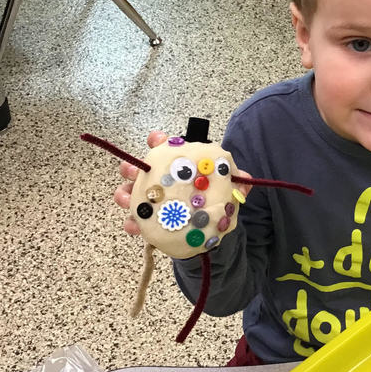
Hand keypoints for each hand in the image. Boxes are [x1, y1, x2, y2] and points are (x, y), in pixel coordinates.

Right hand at [114, 131, 253, 235]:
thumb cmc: (216, 203)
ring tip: (124, 198)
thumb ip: (237, 184)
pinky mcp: (152, 221)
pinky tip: (133, 225)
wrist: (212, 232)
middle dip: (133, 168)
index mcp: (182, 169)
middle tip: (131, 171)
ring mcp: (156, 201)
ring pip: (134, 193)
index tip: (155, 139)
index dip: (159, 141)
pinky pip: (138, 220)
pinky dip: (133, 222)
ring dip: (125, 193)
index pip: (168, 148)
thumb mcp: (228, 192)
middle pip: (143, 170)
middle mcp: (165, 182)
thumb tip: (245, 178)